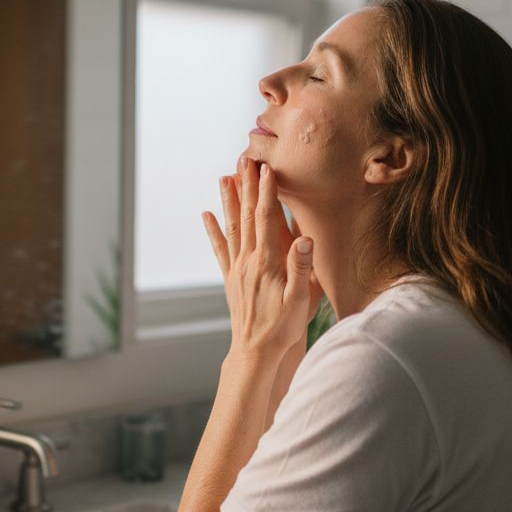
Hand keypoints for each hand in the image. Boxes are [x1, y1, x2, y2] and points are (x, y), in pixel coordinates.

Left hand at [203, 157, 320, 362]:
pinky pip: (220, 248)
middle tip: (244, 160)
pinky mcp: (231, 279)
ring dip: (228, 200)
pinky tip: (206, 214)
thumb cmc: (283, 328)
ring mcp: (237, 269)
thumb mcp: (301, 299)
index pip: (266, 219)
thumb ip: (302, 267)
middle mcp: (248, 261)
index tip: (267, 168)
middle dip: (246, 186)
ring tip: (224, 176)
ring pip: (231, 227)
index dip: (266, 192)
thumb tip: (304, 238)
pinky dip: (213, 229)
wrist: (256, 351)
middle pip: (246, 216)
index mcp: (267, 263)